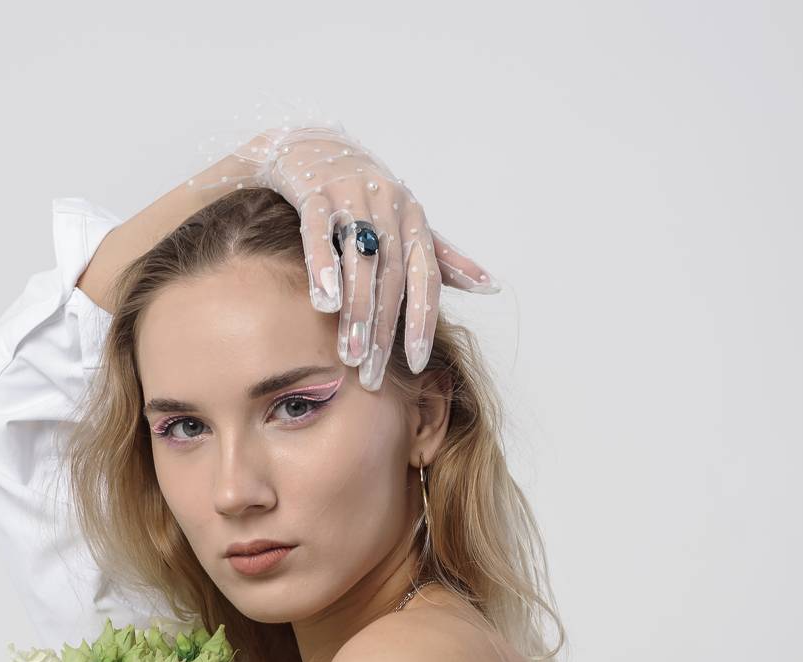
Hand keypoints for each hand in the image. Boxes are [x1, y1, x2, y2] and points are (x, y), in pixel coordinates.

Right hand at [192, 123, 499, 391]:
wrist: (311, 144)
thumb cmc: (365, 197)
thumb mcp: (408, 224)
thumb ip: (443, 258)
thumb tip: (492, 286)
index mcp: (414, 220)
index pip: (425, 278)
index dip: (422, 321)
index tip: (417, 362)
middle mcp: (388, 206)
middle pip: (390, 279)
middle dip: (383, 331)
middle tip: (371, 376)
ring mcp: (351, 196)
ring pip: (359, 262)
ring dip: (356, 311)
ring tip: (350, 355)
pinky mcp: (315, 191)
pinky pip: (319, 233)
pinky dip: (323, 266)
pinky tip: (324, 302)